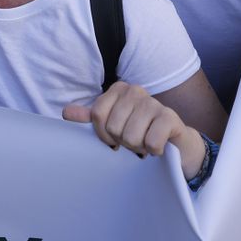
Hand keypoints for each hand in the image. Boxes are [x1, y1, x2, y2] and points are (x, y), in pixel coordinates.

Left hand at [62, 82, 203, 177]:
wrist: (174, 142)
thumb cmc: (139, 131)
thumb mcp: (112, 123)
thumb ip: (90, 118)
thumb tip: (66, 112)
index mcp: (118, 89)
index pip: (97, 115)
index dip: (103, 134)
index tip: (113, 139)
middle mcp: (136, 91)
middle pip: (113, 127)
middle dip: (123, 142)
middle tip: (134, 140)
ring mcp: (154, 103)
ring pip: (131, 137)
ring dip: (138, 148)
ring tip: (145, 142)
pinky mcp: (170, 117)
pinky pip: (151, 142)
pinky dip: (153, 151)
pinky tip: (158, 146)